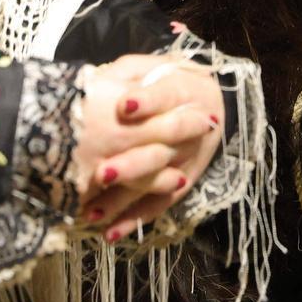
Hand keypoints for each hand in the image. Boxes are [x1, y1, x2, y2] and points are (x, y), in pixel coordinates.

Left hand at [76, 54, 224, 241]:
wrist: (209, 103)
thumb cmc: (168, 82)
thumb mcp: (151, 67)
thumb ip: (128, 72)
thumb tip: (95, 81)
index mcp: (183, 93)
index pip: (168, 95)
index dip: (149, 101)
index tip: (124, 105)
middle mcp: (189, 130)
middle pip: (163, 147)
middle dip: (133, 164)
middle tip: (101, 174)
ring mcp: (185, 160)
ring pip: (158, 182)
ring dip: (126, 199)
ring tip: (92, 212)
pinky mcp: (181, 182)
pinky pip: (159, 204)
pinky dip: (135, 220)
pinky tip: (109, 234)